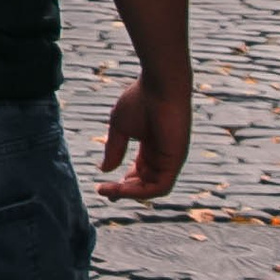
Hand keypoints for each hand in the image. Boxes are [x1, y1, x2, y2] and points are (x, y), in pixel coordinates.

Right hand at [98, 78, 190, 199]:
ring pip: (151, 189)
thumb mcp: (119, 127)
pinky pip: (160, 187)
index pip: (139, 173)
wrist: (160, 86)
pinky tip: (122, 187)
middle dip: (123, 191)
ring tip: (110, 191)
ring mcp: (170, 159)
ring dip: (129, 193)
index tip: (103, 188)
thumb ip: (113, 149)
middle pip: (144, 184)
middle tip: (103, 191)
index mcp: (151, 147)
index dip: (122, 183)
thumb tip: (104, 170)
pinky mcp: (176, 161)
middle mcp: (162, 156)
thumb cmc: (141, 99)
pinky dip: (141, 192)